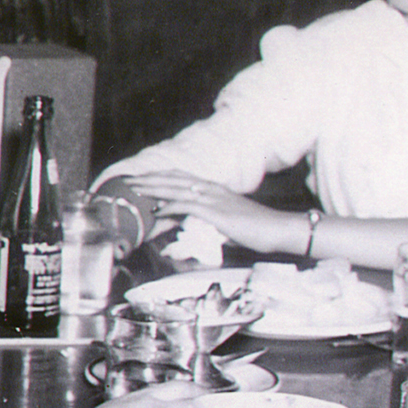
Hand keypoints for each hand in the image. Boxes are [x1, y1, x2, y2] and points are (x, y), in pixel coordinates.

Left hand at [123, 171, 301, 254]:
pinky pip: (188, 206)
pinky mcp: (217, 212)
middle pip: (175, 178)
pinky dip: (171, 206)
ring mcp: (215, 199)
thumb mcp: (227, 224)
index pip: (182, 177)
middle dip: (150, 179)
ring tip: (136, 191)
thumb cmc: (257, 230)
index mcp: (215, 189)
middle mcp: (212, 189)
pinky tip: (158, 210)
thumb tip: (190, 232)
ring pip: (178, 188)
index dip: (161, 176)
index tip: (143, 178)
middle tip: (130, 181)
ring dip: (155, 189)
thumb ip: (208, 224)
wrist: (278, 229)